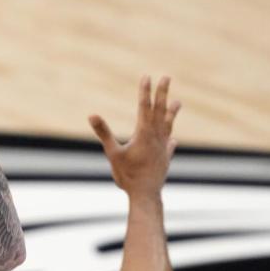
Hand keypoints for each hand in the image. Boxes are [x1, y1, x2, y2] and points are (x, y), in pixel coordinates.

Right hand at [88, 76, 180, 197]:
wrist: (146, 194)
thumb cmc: (128, 175)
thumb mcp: (112, 153)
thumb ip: (103, 132)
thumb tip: (91, 115)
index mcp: (144, 133)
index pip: (144, 107)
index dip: (145, 91)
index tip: (146, 77)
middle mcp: (157, 137)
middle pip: (160, 110)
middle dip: (162, 93)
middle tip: (166, 77)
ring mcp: (163, 147)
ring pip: (168, 125)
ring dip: (171, 113)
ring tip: (177, 102)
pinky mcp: (165, 158)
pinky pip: (168, 145)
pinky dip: (169, 140)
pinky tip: (172, 140)